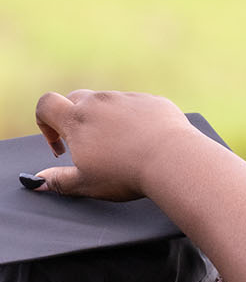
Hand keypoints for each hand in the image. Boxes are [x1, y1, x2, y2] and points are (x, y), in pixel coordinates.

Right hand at [28, 90, 202, 200]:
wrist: (174, 161)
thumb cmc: (127, 174)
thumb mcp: (88, 183)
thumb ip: (59, 181)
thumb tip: (36, 181)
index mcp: (76, 118)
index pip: (45, 104)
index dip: (45, 123)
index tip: (61, 146)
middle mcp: (99, 102)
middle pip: (77, 100)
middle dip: (77, 120)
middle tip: (93, 147)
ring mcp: (128, 98)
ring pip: (110, 103)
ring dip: (110, 120)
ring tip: (125, 147)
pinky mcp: (154, 101)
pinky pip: (140, 106)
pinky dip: (139, 120)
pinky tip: (150, 141)